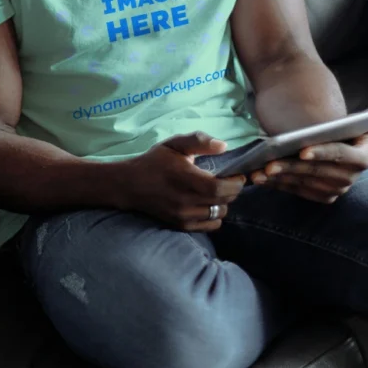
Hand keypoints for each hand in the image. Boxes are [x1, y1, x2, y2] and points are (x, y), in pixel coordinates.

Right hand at [111, 132, 245, 231]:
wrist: (130, 185)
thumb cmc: (154, 162)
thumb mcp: (174, 144)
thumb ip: (199, 141)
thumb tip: (224, 146)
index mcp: (185, 178)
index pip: (221, 188)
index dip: (235, 183)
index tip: (237, 175)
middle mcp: (186, 200)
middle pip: (224, 201)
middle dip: (232, 191)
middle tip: (229, 181)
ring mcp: (184, 215)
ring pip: (219, 214)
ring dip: (223, 203)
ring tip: (216, 193)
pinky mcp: (181, 225)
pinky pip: (210, 225)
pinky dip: (214, 216)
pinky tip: (207, 204)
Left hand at [250, 130, 367, 202]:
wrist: (330, 137)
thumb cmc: (340, 126)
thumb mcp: (355, 120)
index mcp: (363, 155)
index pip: (342, 154)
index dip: (323, 153)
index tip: (302, 150)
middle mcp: (351, 175)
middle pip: (318, 172)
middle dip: (292, 168)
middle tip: (268, 163)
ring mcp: (336, 188)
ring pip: (304, 183)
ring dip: (280, 178)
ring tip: (258, 171)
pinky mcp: (320, 195)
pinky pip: (296, 190)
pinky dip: (277, 184)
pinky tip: (259, 178)